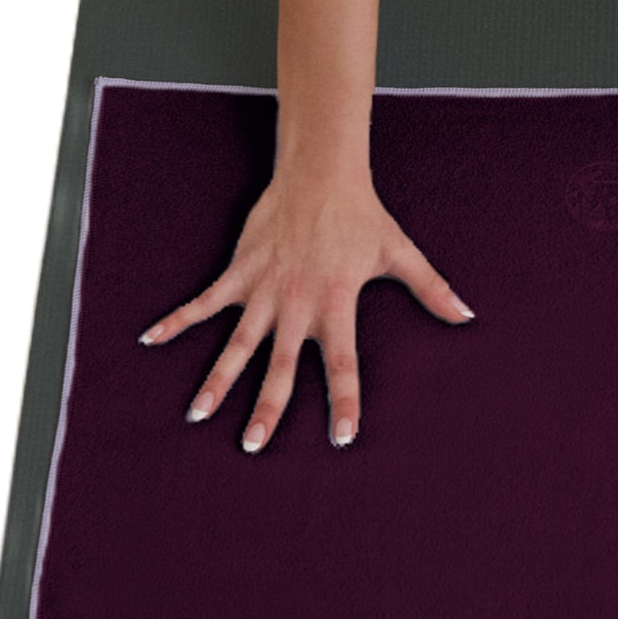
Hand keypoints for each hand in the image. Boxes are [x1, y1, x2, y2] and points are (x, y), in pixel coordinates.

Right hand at [136, 168, 474, 451]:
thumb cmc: (363, 216)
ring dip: (217, 379)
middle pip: (281, 365)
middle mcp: (298, 303)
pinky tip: (150, 339)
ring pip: (236, 343)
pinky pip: (204, 301)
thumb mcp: (400, 253)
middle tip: (253, 446)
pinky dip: (177, 319)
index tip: (343, 438)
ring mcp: (264, 288)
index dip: (345, 401)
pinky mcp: (240, 269)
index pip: (343, 363)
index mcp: (337, 303)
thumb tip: (467, 315)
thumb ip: (431, 289)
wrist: (321, 172)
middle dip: (267, 407)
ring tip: (197, 415)